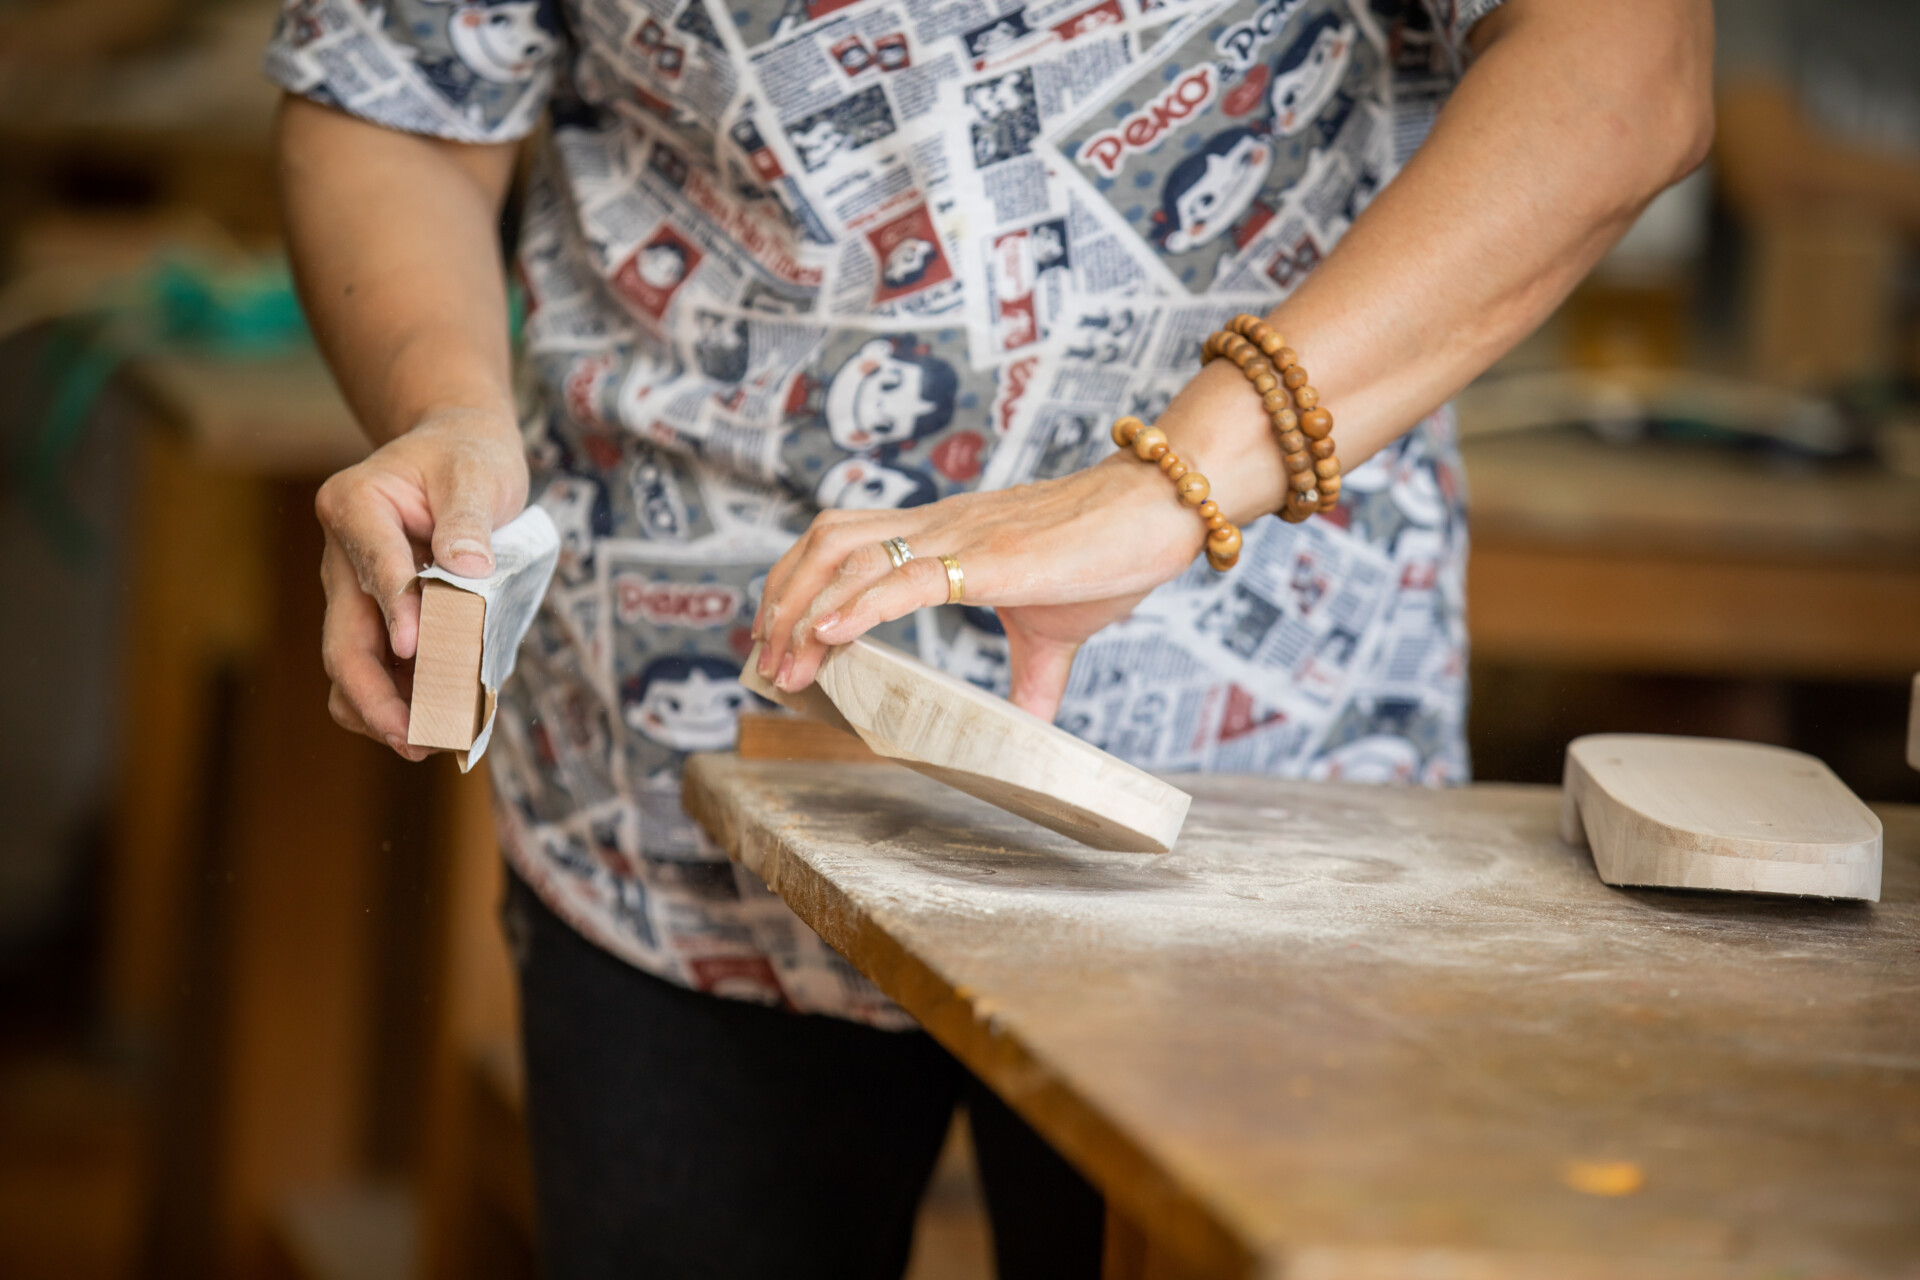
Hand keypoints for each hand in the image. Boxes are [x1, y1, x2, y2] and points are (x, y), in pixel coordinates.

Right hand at [315, 408, 527, 758]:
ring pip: (351, 668)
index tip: (414, 647)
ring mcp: (354, 594)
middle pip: (344, 640)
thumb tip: (466, 569)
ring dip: (385, 712)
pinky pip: (379, 671)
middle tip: (417, 737)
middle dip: (376, 696)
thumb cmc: (466, 458)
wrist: (456, 453)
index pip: (373, 563)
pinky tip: (442, 722)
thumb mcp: (476, 472)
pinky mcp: (377, 619)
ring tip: (431, 744)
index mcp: (356, 506)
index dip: (395, 607)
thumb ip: (468, 519)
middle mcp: (343, 556)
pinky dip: (403, 701)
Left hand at [752, 457, 1205, 721]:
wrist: (1159, 511)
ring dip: (804, 611)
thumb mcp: (1055, 633)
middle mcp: (938, 526)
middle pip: (825, 542)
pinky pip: (906, 580)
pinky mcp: (989, 559)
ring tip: (782, 663)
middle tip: (765, 658)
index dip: (799, 581)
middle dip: (782, 597)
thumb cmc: (1110, 557)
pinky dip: (855, 608)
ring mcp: (959, 538)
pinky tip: (824, 638)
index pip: (844, 541)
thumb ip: (1033, 683)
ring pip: (848, 557)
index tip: (778, 634)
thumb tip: (1029, 736)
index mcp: (944, 535)